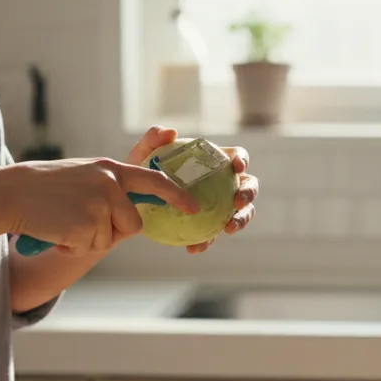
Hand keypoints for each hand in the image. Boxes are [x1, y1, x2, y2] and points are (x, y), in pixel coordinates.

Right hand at [0, 154, 198, 257]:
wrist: (9, 193)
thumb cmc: (43, 188)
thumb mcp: (82, 176)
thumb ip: (109, 187)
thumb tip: (131, 212)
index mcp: (110, 169)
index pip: (154, 181)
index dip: (176, 195)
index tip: (193, 207)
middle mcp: (110, 184)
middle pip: (132, 223)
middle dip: (110, 230)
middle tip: (78, 220)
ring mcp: (99, 205)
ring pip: (108, 239)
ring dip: (87, 239)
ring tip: (63, 221)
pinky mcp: (86, 226)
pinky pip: (87, 248)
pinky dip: (71, 246)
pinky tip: (55, 230)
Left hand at [125, 126, 257, 254]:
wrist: (131, 201)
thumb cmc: (141, 172)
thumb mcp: (142, 154)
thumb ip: (153, 138)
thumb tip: (171, 132)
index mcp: (215, 162)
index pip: (236, 157)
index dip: (242, 160)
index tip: (236, 167)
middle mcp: (223, 183)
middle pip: (247, 185)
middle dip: (249, 193)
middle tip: (238, 202)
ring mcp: (219, 206)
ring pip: (240, 212)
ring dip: (240, 220)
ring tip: (227, 229)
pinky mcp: (207, 227)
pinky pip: (212, 235)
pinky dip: (206, 242)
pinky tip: (194, 248)